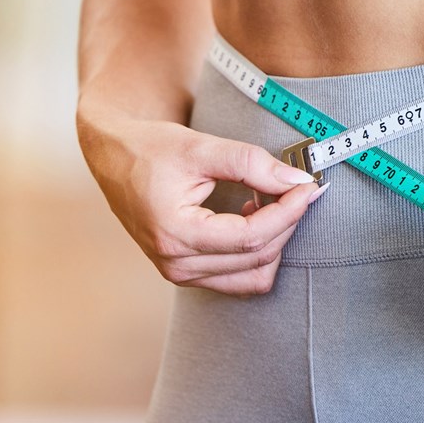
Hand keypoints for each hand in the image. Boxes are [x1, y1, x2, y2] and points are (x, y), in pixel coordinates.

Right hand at [77, 114, 325, 295]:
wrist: (114, 158)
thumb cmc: (150, 149)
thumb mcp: (199, 146)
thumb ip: (250, 163)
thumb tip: (296, 181)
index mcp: (174, 233)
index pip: (250, 237)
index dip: (288, 212)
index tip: (309, 186)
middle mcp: (175, 264)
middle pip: (256, 257)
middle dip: (287, 222)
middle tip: (297, 187)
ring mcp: (180, 274)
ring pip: (252, 276)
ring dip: (274, 240)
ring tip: (269, 199)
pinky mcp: (187, 273)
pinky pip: (239, 276)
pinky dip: (257, 250)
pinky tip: (253, 214)